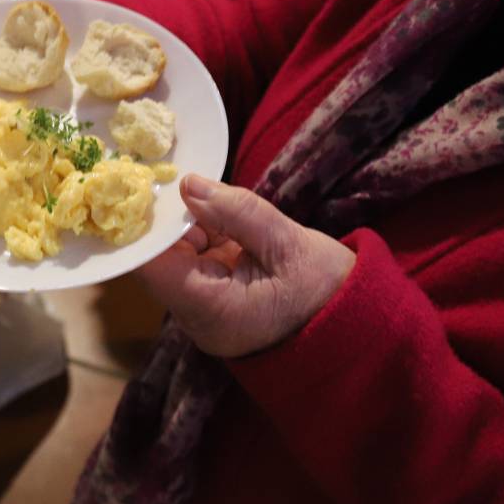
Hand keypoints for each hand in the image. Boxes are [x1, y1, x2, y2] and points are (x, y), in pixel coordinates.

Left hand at [138, 175, 356, 357]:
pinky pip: (197, 265)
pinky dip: (206, 238)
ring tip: (216, 200)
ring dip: (190, 227)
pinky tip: (223, 218)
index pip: (153, 267)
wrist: (357, 325)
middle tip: (181, 178)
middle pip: (161, 262)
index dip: (146, 226)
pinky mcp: (216, 304)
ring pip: (177, 261)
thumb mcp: (288, 243)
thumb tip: (188, 184)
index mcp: (212, 310)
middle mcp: (198, 320)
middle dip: (170, 221)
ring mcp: (205, 315)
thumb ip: (237, 212)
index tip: (148, 187)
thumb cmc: (329, 291)